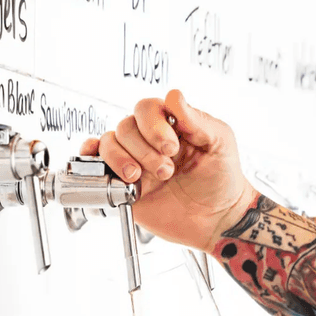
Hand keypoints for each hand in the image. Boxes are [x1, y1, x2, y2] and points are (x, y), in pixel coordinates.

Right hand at [79, 90, 255, 253]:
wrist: (217, 220)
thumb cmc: (222, 179)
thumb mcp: (219, 142)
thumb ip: (196, 119)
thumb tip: (173, 95)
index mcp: (171, 125)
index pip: (146, 108)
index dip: (154, 126)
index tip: (172, 148)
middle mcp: (149, 140)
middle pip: (126, 126)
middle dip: (144, 150)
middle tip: (166, 171)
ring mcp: (134, 161)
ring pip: (109, 143)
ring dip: (122, 159)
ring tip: (140, 178)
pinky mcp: (122, 184)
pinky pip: (96, 164)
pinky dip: (92, 159)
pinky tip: (106, 167)